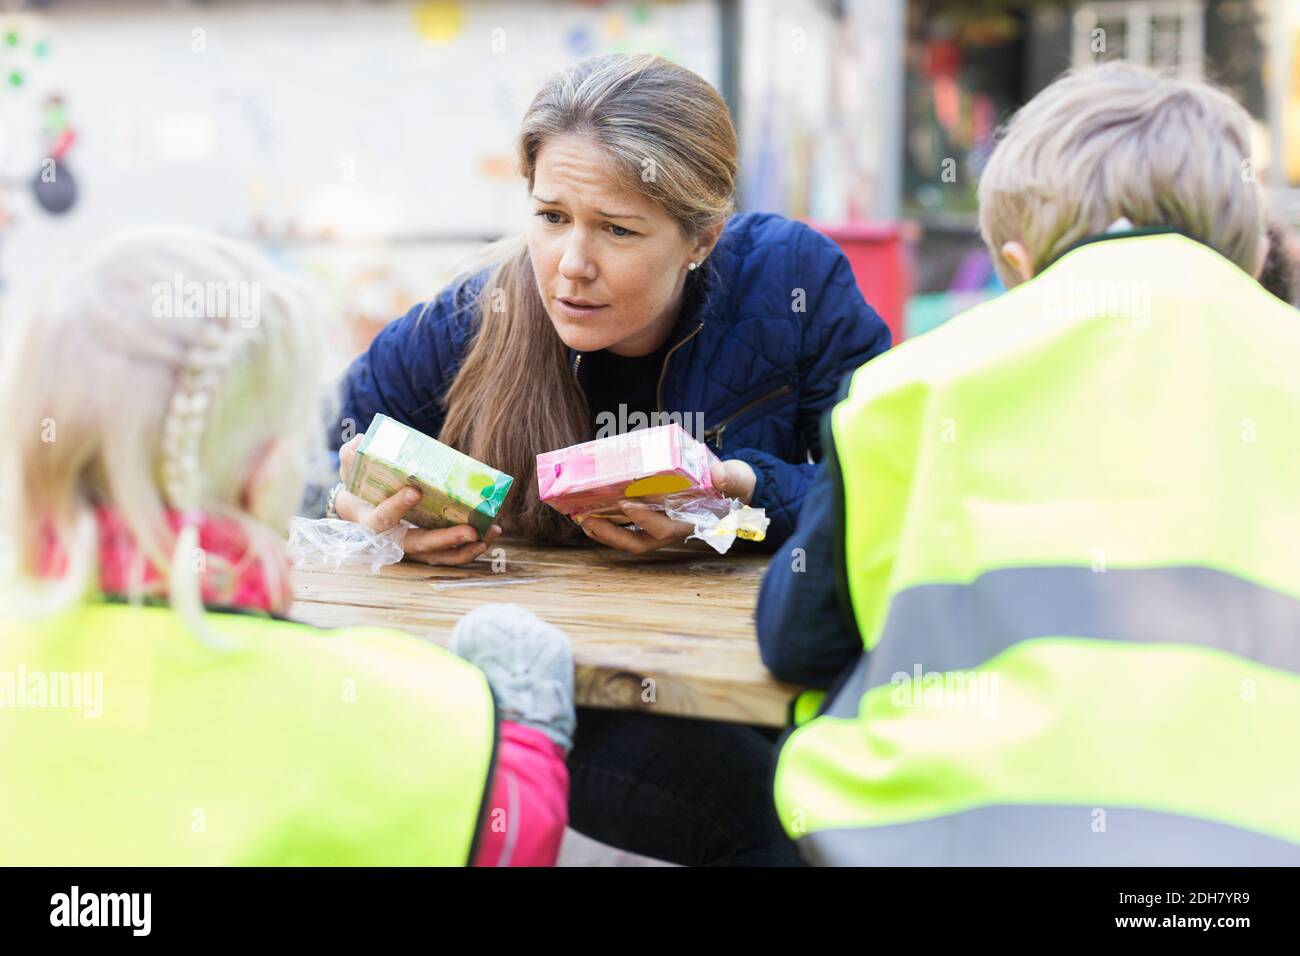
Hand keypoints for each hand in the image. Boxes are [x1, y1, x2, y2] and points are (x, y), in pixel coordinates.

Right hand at [334, 435, 500, 565]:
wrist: (361, 509)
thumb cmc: (359, 486)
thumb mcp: (350, 469)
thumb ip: (351, 455)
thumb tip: (361, 440)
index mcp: (370, 520)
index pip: (382, 519)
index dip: (397, 507)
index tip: (415, 491)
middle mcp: (391, 540)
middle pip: (419, 545)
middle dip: (445, 539)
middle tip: (470, 530)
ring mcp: (411, 547)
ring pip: (438, 555)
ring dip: (465, 548)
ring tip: (488, 532)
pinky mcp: (427, 548)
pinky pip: (448, 554)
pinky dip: (470, 548)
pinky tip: (489, 533)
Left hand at [576, 458, 756, 555]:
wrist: (734, 492)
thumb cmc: (734, 486)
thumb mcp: (738, 479)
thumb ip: (731, 477)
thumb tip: (718, 475)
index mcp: (691, 523)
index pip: (663, 527)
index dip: (643, 518)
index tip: (624, 502)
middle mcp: (673, 531)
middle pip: (637, 542)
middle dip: (611, 532)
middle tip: (587, 517)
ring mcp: (661, 530)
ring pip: (629, 540)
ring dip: (604, 532)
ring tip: (581, 518)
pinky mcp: (653, 522)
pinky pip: (627, 530)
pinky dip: (608, 524)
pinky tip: (590, 513)